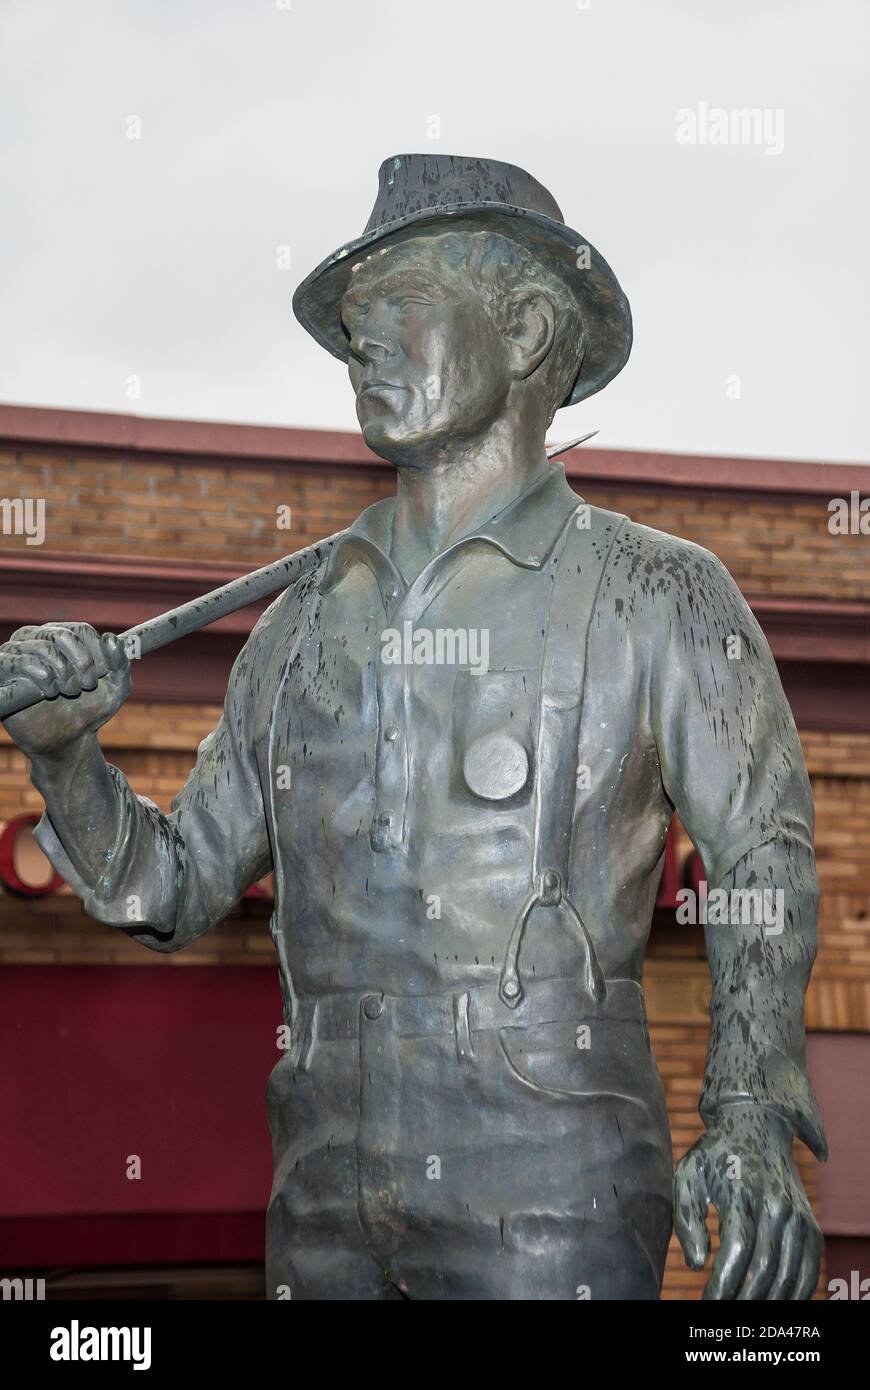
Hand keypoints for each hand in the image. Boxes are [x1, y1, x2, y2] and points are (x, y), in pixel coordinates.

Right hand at [0, 622, 130, 756]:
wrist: (68, 741)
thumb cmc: (90, 710)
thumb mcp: (117, 687)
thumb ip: (121, 662)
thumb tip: (110, 638)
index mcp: (63, 636)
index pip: (80, 630)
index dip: (95, 655)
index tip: (99, 678)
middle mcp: (36, 639)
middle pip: (61, 635)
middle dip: (81, 664)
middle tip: (86, 687)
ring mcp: (16, 655)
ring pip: (40, 646)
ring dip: (61, 672)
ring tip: (67, 692)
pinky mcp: (2, 674)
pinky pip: (15, 661)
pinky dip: (39, 675)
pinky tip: (48, 692)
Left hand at [673, 1104, 822, 1299]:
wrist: (757, 1124)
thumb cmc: (714, 1155)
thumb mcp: (687, 1175)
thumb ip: (687, 1219)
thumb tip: (696, 1264)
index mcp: (742, 1192)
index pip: (737, 1252)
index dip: (723, 1286)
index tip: (707, 1303)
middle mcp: (776, 1204)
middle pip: (764, 1269)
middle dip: (743, 1300)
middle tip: (724, 1317)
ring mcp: (797, 1215)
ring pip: (789, 1274)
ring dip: (768, 1302)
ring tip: (745, 1314)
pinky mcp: (809, 1223)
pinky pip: (808, 1269)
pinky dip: (795, 1293)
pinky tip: (775, 1303)